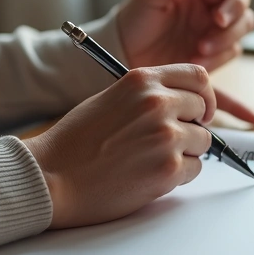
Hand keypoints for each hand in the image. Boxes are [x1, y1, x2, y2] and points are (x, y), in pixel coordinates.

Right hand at [23, 64, 215, 228]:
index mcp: (142, 80)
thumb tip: (183, 106)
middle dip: (191, 126)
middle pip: (203, 110)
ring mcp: (166, 136)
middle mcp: (158, 103)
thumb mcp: (111, 100)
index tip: (200, 110)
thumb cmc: (74, 144)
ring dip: (185, 153)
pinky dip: (177, 176)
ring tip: (150, 160)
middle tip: (169, 142)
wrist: (50, 178)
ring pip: (203, 142)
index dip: (203, 95)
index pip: (198, 76)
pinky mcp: (169, 168)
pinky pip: (194, 169)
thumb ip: (147, 96)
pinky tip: (148, 176)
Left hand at [117, 0, 253, 71]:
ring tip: (200, 48)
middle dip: (234, 12)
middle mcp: (209, 9)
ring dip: (226, 38)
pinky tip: (196, 60)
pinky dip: (218, 58)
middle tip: (217, 21)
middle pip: (242, 5)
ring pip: (241, 30)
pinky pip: (229, 54)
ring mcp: (212, 33)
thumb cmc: (133, 21)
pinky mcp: (212, 56)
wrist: (121, 56)